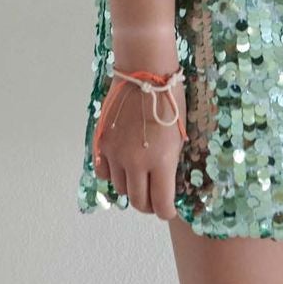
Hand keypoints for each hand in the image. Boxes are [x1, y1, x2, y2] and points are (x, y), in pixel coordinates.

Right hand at [92, 74, 186, 221]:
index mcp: (161, 161)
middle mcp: (136, 162)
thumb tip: (167, 183)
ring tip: (140, 178)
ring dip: (131, 187)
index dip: (166, 212)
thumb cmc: (170, 98)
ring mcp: (116, 153)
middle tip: (154, 199)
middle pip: (138, 201)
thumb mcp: (180, 134)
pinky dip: (113, 174)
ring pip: (120, 188)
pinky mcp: (102, 143)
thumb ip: (170, 162)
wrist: (144, 72)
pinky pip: (104, 171)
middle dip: (148, 205)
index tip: (168, 210)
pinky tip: (122, 167)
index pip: (160, 204)